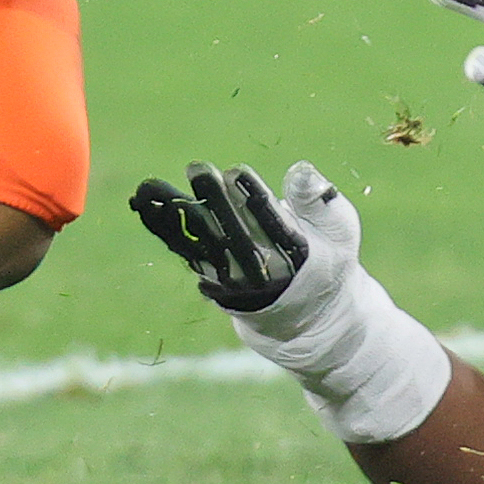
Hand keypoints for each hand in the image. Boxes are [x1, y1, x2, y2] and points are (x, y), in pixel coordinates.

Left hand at [130, 158, 363, 334]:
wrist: (307, 314)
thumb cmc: (327, 258)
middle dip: (212, 201)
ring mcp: (230, 277)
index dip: (253, 198)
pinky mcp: (209, 274)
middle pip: (230, 233)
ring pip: (199, 242)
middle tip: (199, 169)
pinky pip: (182, 248)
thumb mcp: (340, 229)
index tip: (236, 173)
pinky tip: (143, 202)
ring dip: (173, 214)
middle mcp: (259, 272)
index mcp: (297, 258)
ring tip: (150, 187)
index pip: (272, 224)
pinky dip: (161, 225)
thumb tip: (299, 169)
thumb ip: (320, 200)